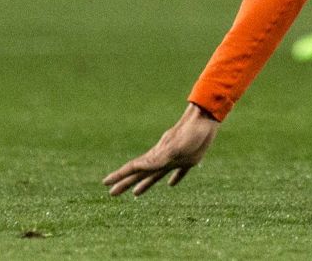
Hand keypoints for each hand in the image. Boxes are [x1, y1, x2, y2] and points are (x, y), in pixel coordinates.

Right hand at [104, 104, 220, 196]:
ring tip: (135, 194)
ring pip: (156, 174)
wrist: (207, 117)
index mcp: (157, 156)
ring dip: (145, 183)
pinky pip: (179, 171)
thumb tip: (141, 166)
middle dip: (126, 184)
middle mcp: (163, 157)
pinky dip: (174, 178)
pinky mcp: (191, 158)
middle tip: (112, 194)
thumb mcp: (176, 147)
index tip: (105, 183)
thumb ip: (159, 157)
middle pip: (141, 173)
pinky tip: (171, 184)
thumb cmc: (193, 132)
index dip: (119, 176)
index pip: (134, 168)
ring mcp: (176, 157)